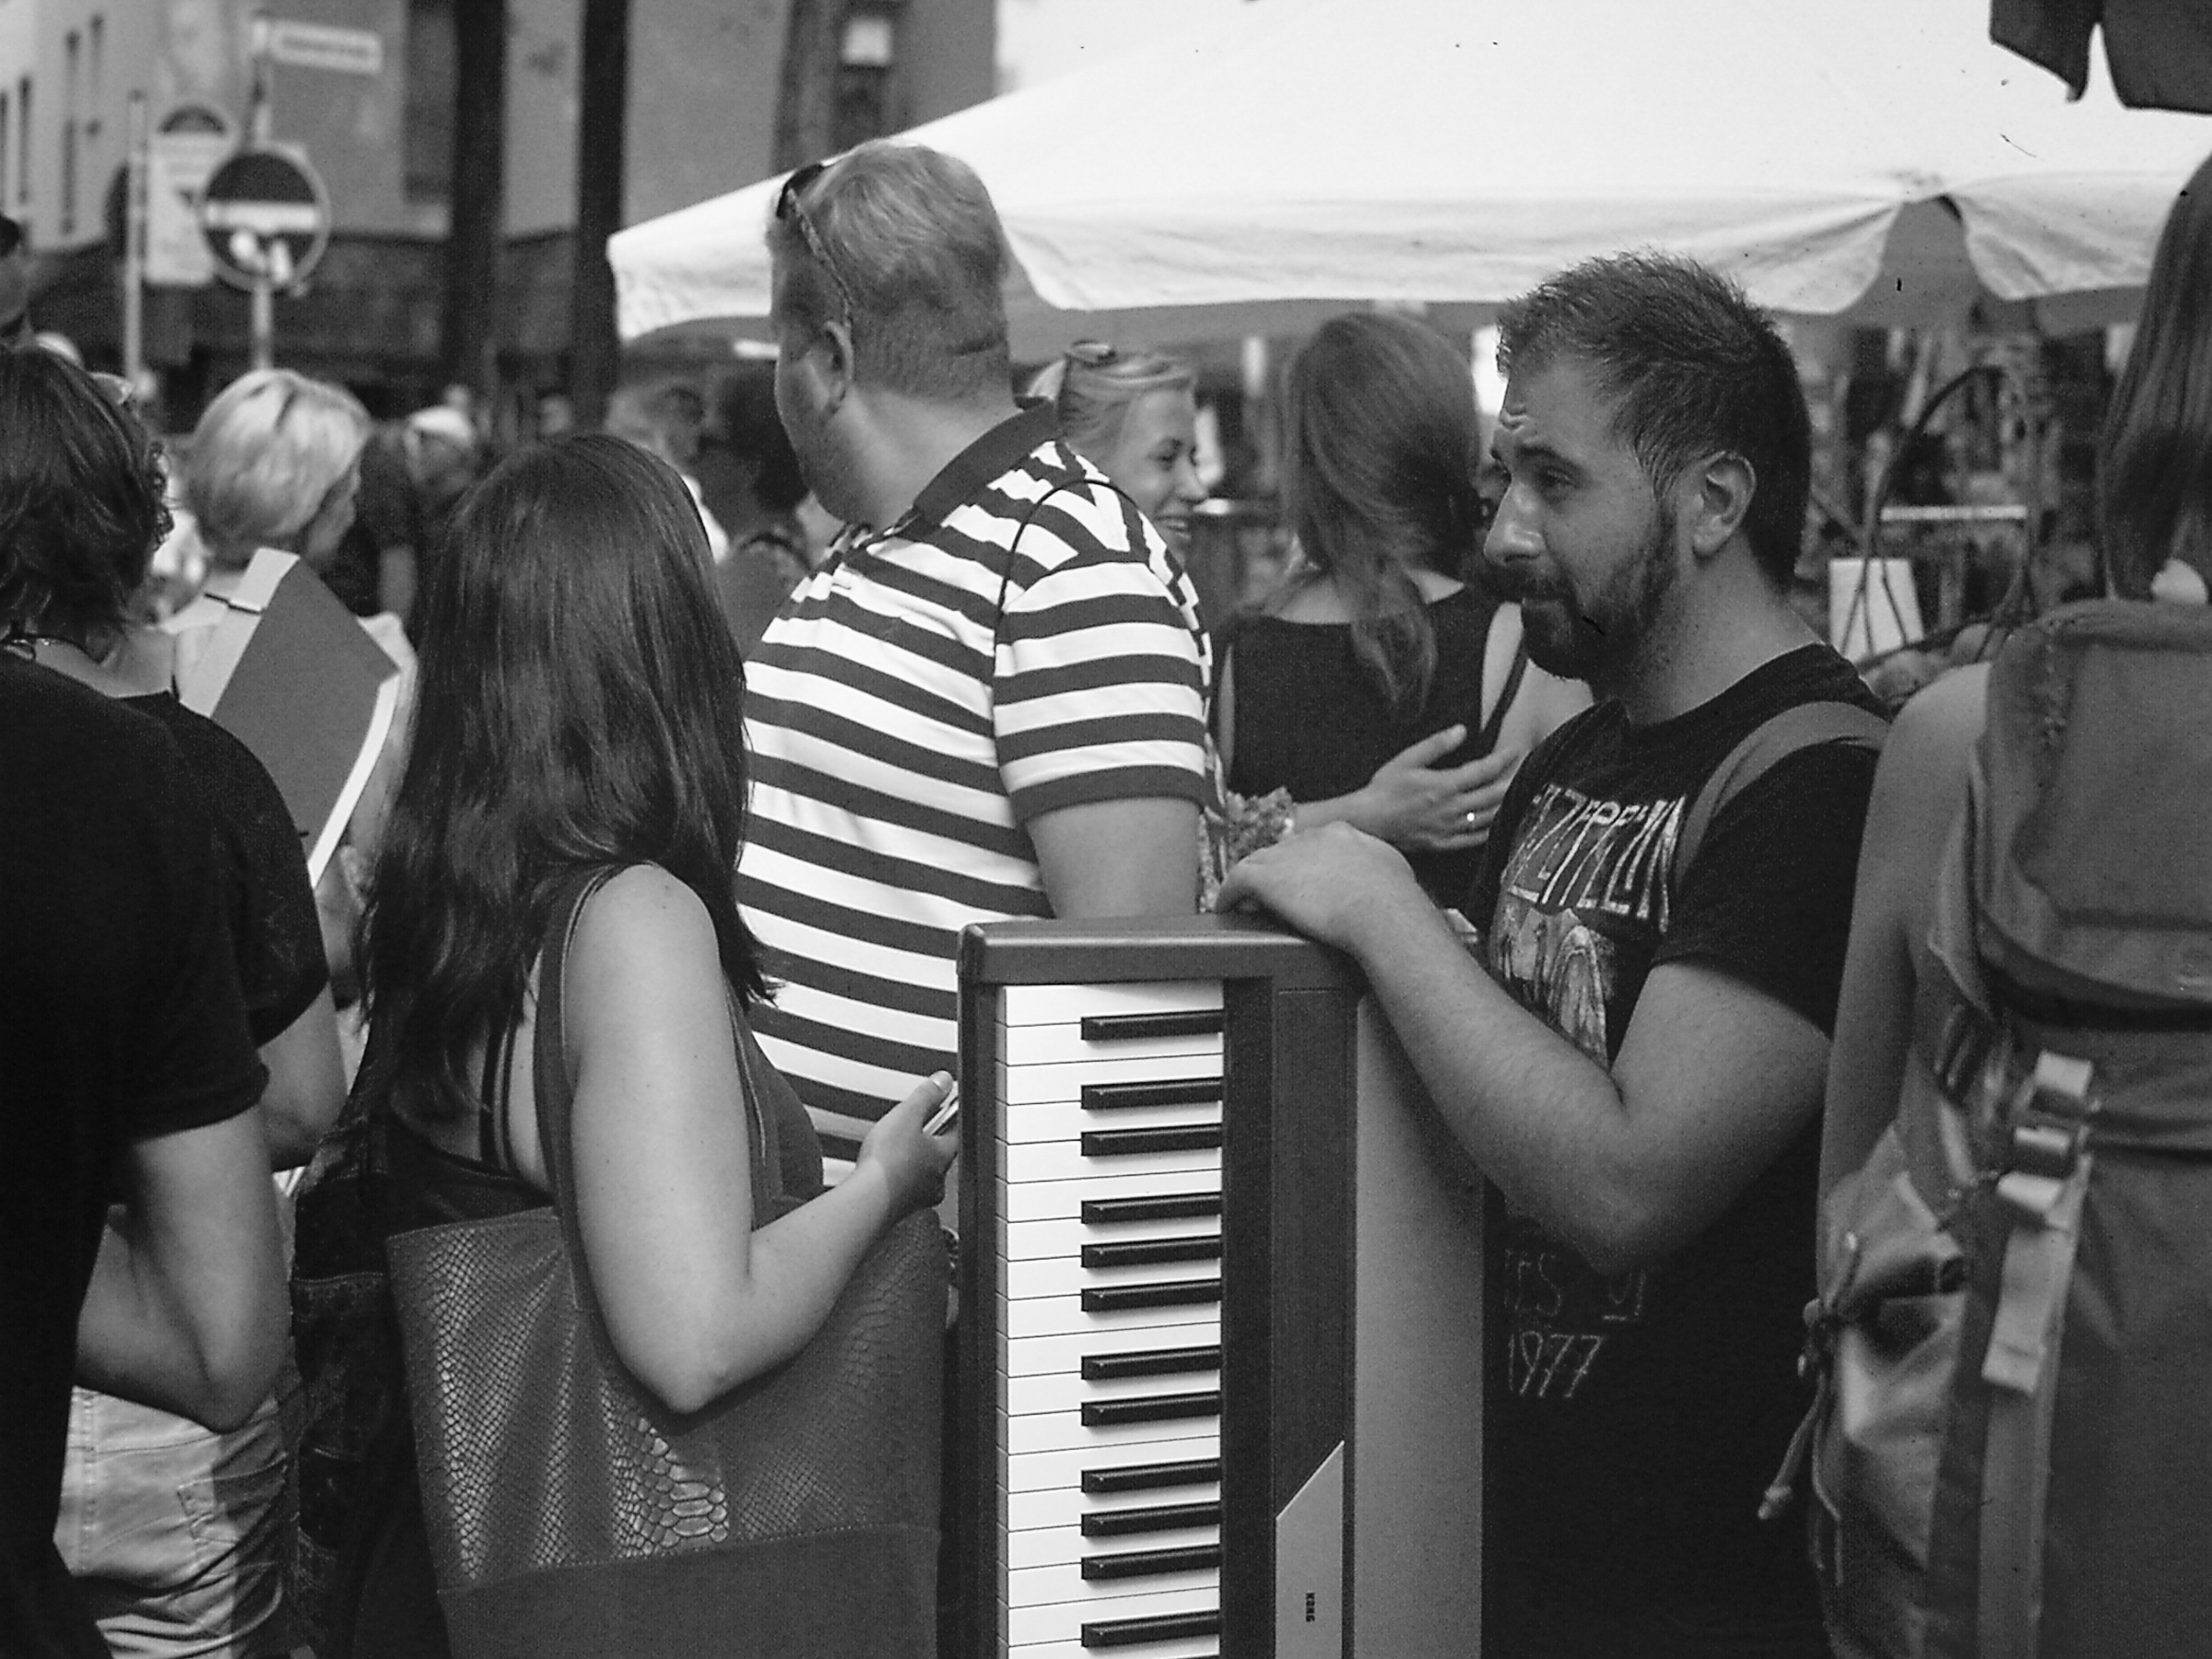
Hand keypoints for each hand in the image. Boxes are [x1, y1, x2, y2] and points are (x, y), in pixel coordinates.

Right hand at [856, 1071, 960, 1215]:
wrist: (866, 1201)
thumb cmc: (888, 1163)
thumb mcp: (907, 1116)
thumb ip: (927, 1096)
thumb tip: (944, 1081)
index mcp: (943, 1154)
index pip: (954, 1130)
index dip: (948, 1116)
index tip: (945, 1106)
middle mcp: (936, 1179)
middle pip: (937, 1153)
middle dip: (928, 1140)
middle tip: (917, 1127)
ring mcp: (918, 1196)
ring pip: (921, 1173)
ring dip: (912, 1161)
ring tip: (896, 1150)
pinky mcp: (899, 1208)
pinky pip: (903, 1188)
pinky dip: (897, 1178)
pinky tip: (884, 1174)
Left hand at [1215, 821, 1428, 953]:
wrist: (1380, 910)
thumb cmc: (1393, 899)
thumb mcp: (1392, 869)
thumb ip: (1377, 865)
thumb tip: (1378, 874)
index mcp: (1339, 835)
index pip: (1310, 845)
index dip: (1302, 864)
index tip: (1301, 880)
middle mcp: (1310, 839)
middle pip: (1282, 852)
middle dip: (1277, 873)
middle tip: (1275, 896)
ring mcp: (1286, 856)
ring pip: (1257, 863)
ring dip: (1252, 883)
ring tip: (1248, 903)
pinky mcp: (1267, 878)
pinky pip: (1236, 881)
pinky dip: (1228, 894)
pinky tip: (1226, 907)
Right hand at [1349, 727, 1523, 851]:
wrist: (1368, 821)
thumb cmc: (1384, 789)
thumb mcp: (1407, 759)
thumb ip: (1436, 745)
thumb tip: (1460, 731)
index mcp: (1444, 785)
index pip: (1483, 771)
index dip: (1503, 760)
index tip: (1515, 751)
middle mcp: (1451, 808)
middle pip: (1492, 795)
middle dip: (1512, 782)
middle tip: (1526, 772)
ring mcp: (1449, 828)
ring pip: (1487, 818)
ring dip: (1505, 806)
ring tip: (1519, 796)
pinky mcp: (1443, 842)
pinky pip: (1473, 839)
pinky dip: (1490, 830)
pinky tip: (1498, 824)